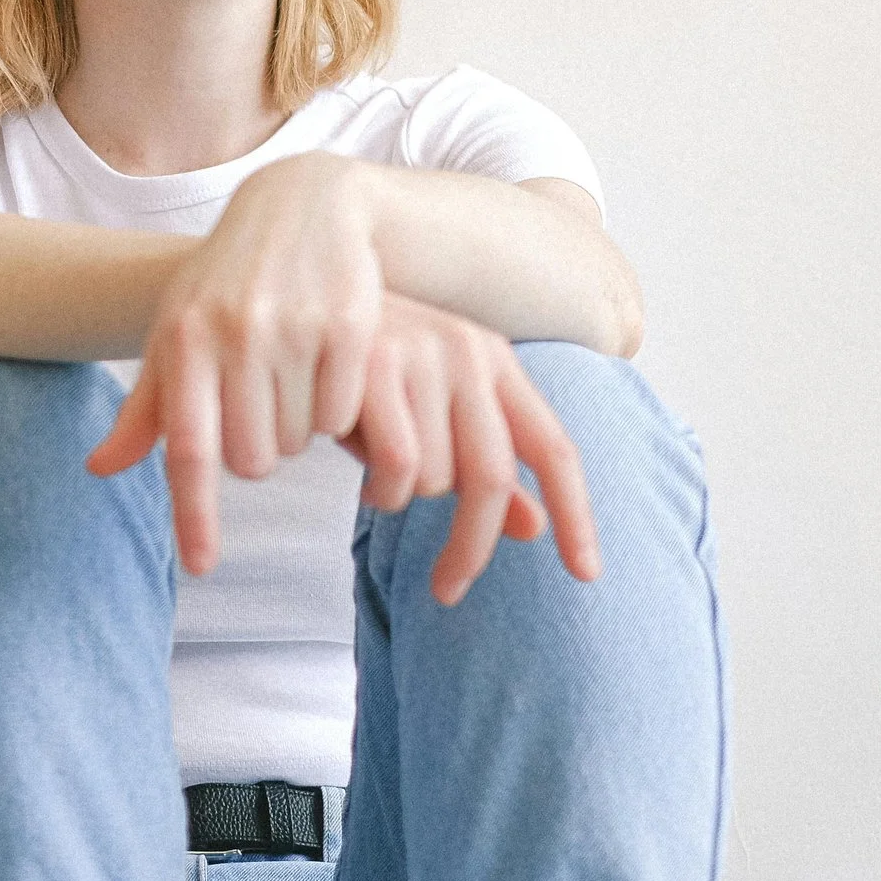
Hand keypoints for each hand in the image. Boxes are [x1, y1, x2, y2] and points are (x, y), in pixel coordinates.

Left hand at [83, 154, 598, 600]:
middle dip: (260, 448)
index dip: (194, 513)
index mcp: (183, 340)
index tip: (202, 567)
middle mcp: (235, 333)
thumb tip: (100, 470)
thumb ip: (146, 409)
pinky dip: (340, 408)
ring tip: (294, 377)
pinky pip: (346, 412)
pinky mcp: (350, 325)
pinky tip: (328, 369)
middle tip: (264, 406)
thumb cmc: (224, 286)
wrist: (300, 210)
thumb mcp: (177, 334)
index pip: (187, 448)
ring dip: (300, 427)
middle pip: (254, 458)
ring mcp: (294, 327)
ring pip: (302, 440)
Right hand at [331, 291, 599, 601]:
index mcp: (493, 360)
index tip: (586, 574)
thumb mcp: (429, 413)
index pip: (554, 449)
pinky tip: (357, 473)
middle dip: (470, 548)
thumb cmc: (362, 368)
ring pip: (435, 478)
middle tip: (446, 590)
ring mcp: (421, 355)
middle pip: (493, 478)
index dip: (577, 515)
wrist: (293, 289)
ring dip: (401, 500)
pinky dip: (377, 489)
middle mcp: (467, 352)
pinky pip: (396, 466)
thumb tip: (534, 528)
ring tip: (375, 480)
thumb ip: (478, 463)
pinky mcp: (372, 365)